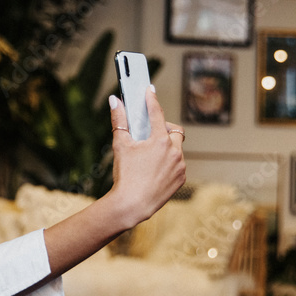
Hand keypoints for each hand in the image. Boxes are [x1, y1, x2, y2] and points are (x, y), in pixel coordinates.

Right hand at [107, 85, 185, 226]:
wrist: (132, 205)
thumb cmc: (125, 176)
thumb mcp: (120, 146)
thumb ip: (119, 121)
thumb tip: (114, 101)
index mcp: (159, 140)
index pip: (156, 113)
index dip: (151, 100)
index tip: (149, 91)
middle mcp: (174, 151)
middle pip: (174, 130)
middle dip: (163, 128)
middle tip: (150, 133)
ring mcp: (180, 165)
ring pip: (176, 148)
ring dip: (166, 147)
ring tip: (150, 156)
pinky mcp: (181, 178)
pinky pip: (178, 164)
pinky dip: (168, 163)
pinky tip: (154, 171)